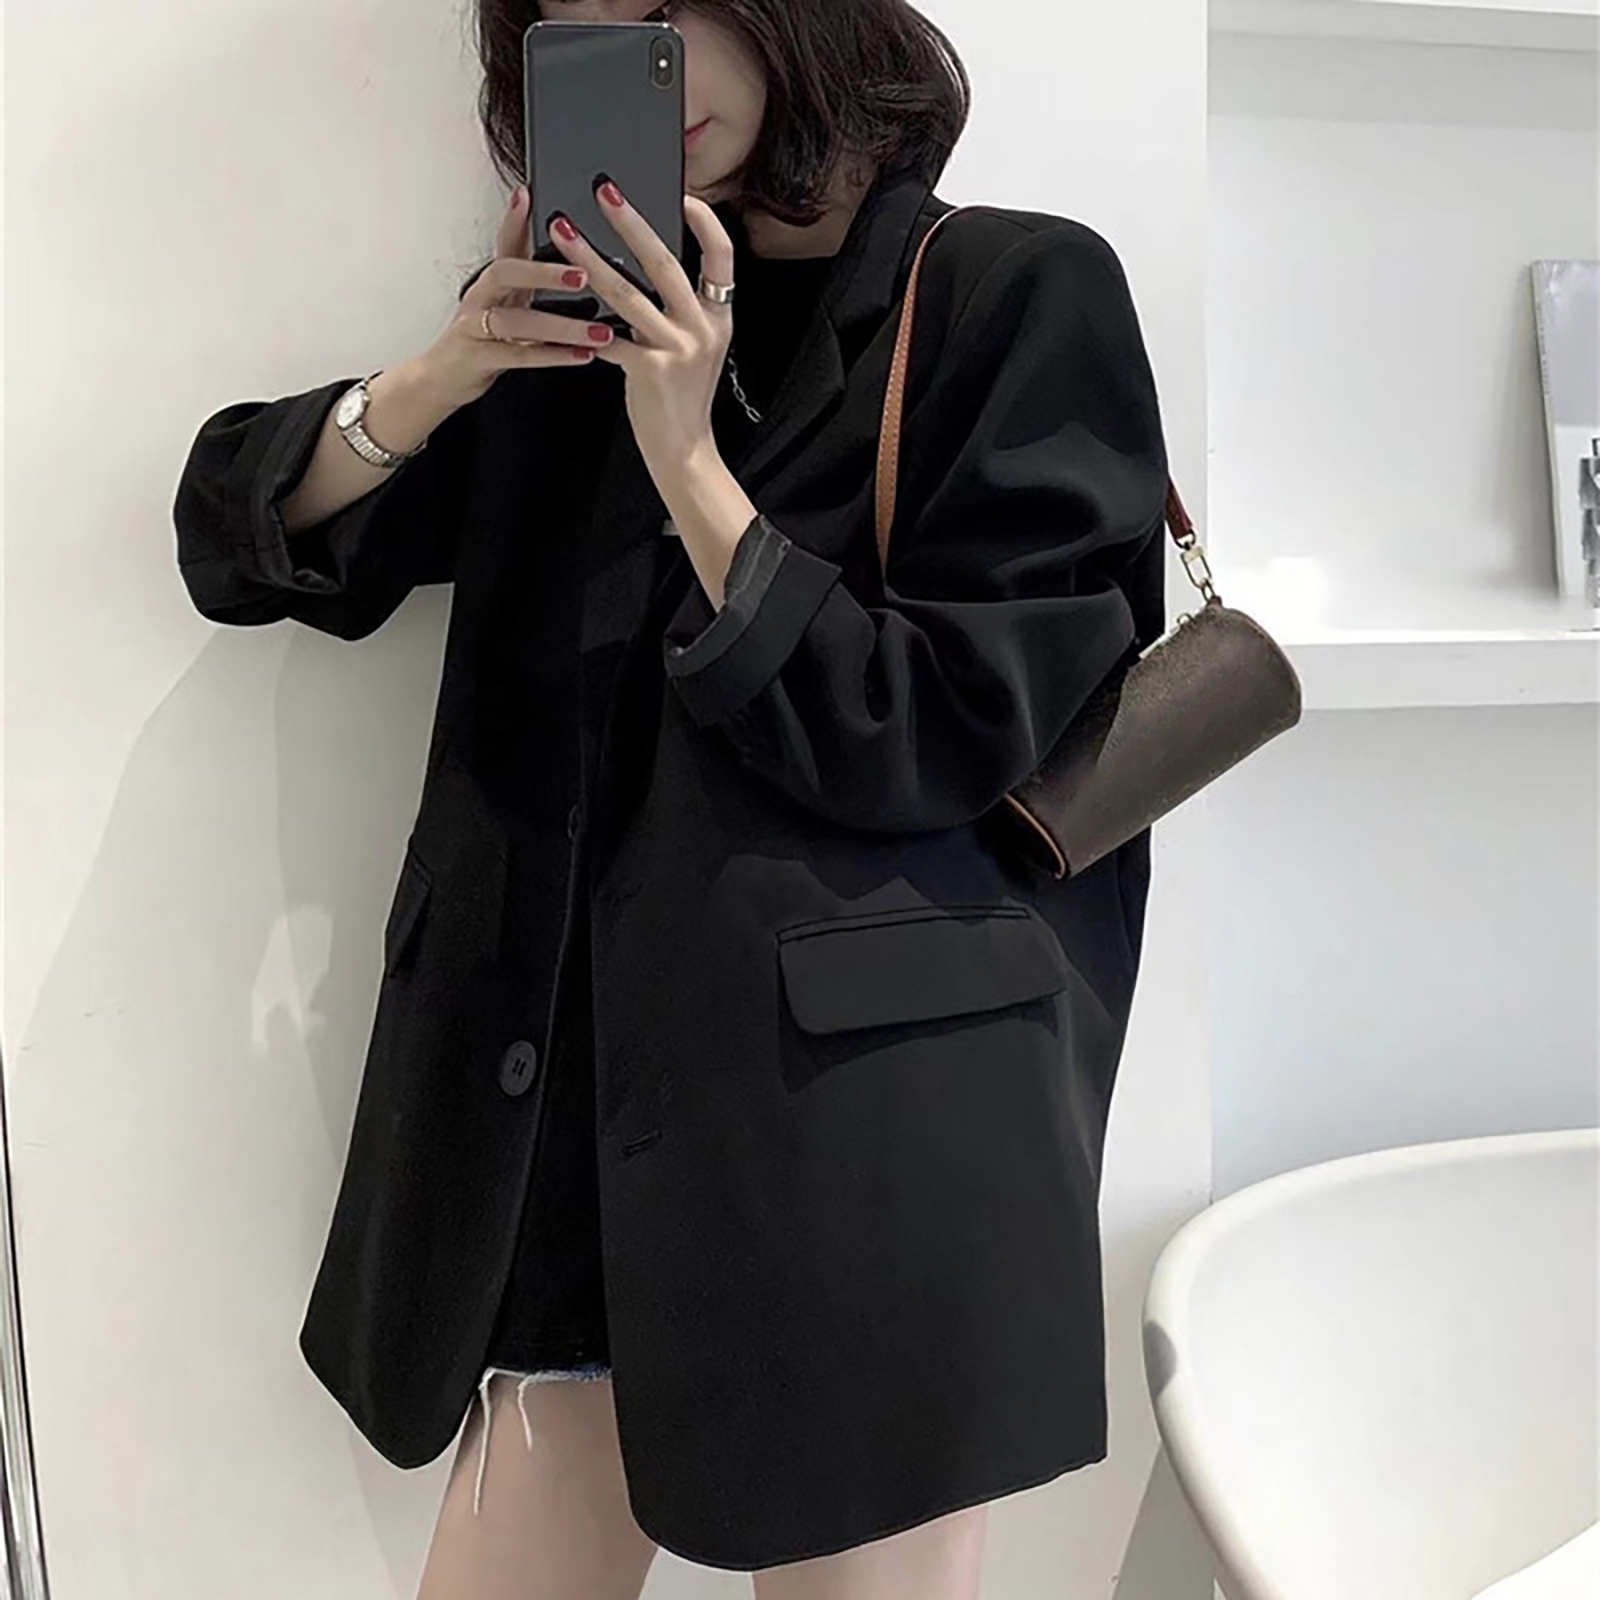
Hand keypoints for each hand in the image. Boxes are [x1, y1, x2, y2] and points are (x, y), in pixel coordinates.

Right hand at [422, 186, 615, 407]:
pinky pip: (517, 356)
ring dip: (562, 325)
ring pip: (516, 321)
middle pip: (506, 273)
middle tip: (583, 273)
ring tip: (599, 331)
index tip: (529, 194)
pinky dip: (551, 356)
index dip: (514, 219)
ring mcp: (475, 327)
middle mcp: (480, 297)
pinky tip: (581, 356)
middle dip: (544, 271)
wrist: (442, 379)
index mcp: (491, 283)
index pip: (504, 243)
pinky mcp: (478, 358)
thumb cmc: (481, 342)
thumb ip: (532, 286)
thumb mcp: (506, 306)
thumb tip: (576, 262)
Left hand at [546, 180, 734, 490]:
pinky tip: (556, 305)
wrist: (683, 448)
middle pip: (665, 263)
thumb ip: (681, 308)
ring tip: (562, 231)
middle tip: (603, 190)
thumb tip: (646, 262)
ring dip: (590, 259)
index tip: (681, 195)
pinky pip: (609, 338)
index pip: (721, 255)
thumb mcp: (696, 345)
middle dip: (631, 222)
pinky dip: (583, 323)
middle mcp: (704, 328)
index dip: (703, 220)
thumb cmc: (681, 395)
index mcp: (719, 315)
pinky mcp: (650, 370)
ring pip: (628, 294)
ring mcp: (678, 349)